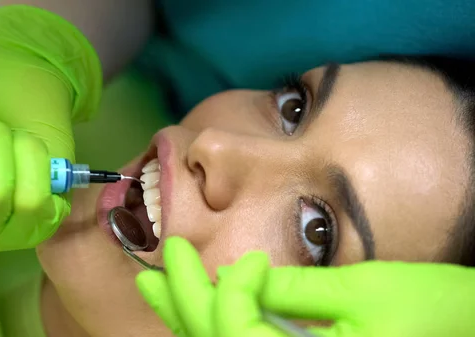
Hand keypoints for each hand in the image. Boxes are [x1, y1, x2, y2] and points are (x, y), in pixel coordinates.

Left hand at [136, 237, 474, 336]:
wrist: (466, 331)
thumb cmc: (432, 314)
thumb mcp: (363, 294)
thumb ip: (294, 290)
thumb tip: (239, 274)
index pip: (232, 329)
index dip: (228, 288)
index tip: (252, 259)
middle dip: (183, 297)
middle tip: (161, 257)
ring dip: (187, 313)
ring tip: (155, 283)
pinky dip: (213, 323)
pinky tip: (195, 304)